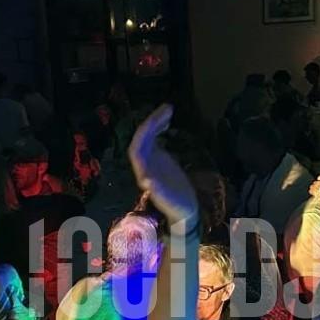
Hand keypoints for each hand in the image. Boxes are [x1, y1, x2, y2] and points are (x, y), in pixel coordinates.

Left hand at [128, 104, 198, 229]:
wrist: (183, 211)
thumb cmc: (176, 207)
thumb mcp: (168, 200)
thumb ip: (157, 190)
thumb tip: (146, 181)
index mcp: (144, 172)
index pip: (137, 148)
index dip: (143, 134)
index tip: (156, 121)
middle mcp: (145, 164)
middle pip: (142, 138)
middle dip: (152, 122)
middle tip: (167, 108)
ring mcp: (151, 160)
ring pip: (148, 137)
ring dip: (156, 122)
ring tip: (169, 109)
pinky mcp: (159, 159)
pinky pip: (155, 139)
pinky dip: (160, 128)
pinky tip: (168, 122)